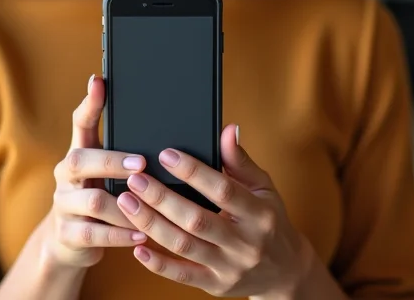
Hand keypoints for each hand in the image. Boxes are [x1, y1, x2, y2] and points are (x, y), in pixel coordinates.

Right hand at [43, 75, 147, 268]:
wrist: (70, 242)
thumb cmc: (101, 196)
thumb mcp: (107, 173)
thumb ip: (126, 153)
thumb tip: (164, 128)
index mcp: (79, 152)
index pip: (80, 122)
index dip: (90, 102)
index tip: (99, 81)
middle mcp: (66, 175)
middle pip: (80, 160)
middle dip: (112, 161)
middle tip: (142, 163)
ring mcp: (63, 205)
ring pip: (92, 202)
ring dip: (125, 206)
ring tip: (151, 207)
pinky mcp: (67, 235)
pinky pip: (94, 235)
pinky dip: (121, 235)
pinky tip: (142, 234)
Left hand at [115, 124, 312, 297]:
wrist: (286, 271)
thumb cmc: (269, 219)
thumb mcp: (263, 187)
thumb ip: (240, 160)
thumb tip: (227, 129)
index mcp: (258, 214)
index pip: (223, 190)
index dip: (193, 172)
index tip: (166, 154)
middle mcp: (245, 243)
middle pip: (197, 219)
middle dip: (162, 198)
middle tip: (135, 178)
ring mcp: (229, 268)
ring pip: (184, 246)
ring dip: (152, 224)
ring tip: (127, 202)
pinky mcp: (216, 286)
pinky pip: (182, 276)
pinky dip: (158, 263)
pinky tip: (137, 246)